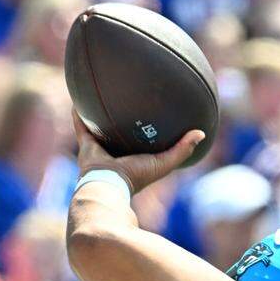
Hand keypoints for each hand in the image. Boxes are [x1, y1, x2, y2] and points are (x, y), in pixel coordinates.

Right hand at [73, 110, 203, 194]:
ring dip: (100, 116)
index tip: (153, 115)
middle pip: (120, 134)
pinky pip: (81, 125)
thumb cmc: (137, 176)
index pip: (142, 143)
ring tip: (102, 96)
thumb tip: (201, 133)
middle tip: (129, 101)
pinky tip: (79, 97)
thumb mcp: (164, 162)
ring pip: (100, 129)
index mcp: (134, 158)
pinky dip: (78, 114)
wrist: (109, 184)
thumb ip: (182, 150)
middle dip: (124, 121)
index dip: (148, 131)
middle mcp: (116, 154)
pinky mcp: (86, 145)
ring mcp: (100, 149)